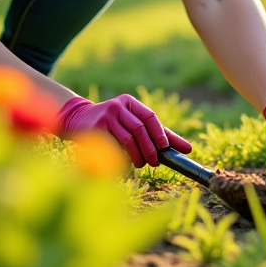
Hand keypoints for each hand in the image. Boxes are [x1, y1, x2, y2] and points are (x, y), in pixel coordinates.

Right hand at [58, 94, 192, 167]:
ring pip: (127, 139)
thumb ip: (159, 134)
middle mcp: (117, 106)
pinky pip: (113, 147)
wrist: (77, 120)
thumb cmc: (113, 124)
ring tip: (140, 164)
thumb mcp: (133, 123)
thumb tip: (188, 149)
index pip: (150, 117)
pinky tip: (125, 164)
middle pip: (139, 129)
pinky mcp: (94, 129)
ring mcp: (104, 116)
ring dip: (137, 155)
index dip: (159, 134)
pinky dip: (122, 158)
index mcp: (129, 102)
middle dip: (149, 148)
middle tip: (155, 162)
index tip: (165, 149)